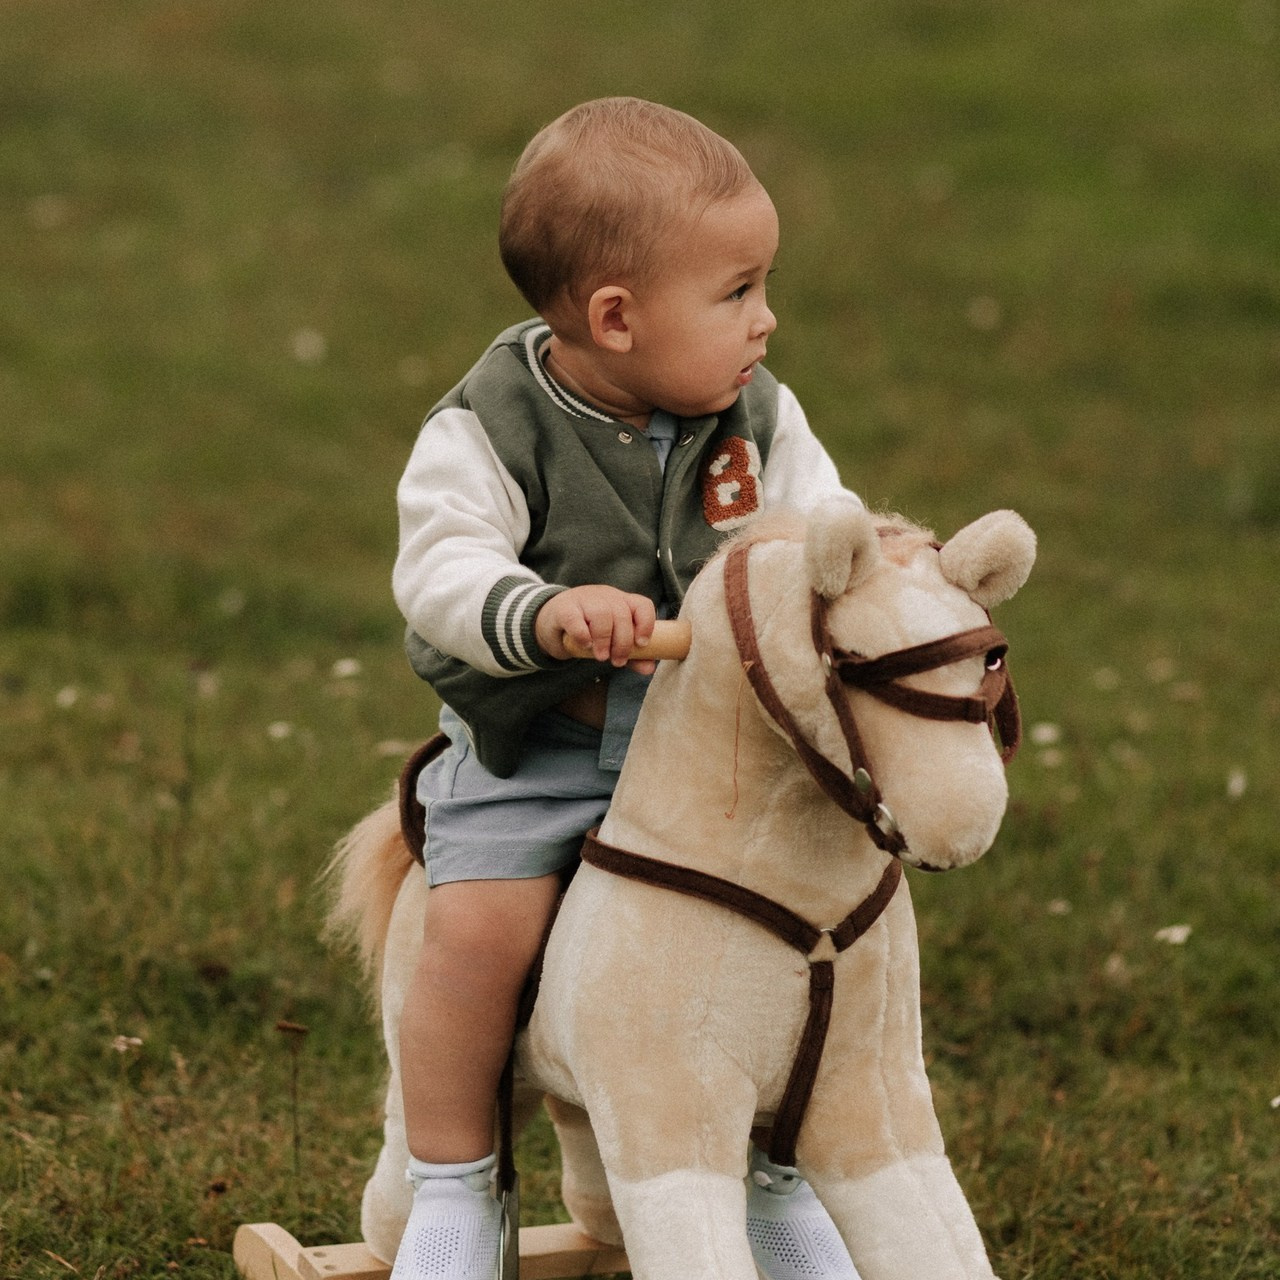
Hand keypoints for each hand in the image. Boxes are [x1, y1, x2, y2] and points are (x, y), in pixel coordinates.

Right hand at [535, 586, 657, 672]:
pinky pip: (575, 619)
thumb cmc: (587, 630)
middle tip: (617, 661)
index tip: (641, 644)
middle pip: (621, 614)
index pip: (642, 605)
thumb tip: (649, 668)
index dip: (646, 624)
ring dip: (604, 640)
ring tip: (601, 657)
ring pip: (601, 614)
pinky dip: (582, 635)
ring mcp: (584, 599)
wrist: (551, 621)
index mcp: (621, 601)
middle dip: (622, 642)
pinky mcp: (564, 608)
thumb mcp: (611, 641)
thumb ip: (631, 654)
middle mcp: (605, 596)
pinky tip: (585, 645)